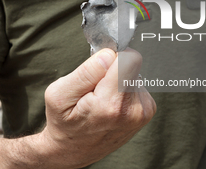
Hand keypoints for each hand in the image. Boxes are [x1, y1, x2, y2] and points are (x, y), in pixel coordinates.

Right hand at [43, 48, 155, 167]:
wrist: (73, 150)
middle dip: (112, 69)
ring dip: (117, 80)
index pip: (129, 59)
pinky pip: (137, 84)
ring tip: (101, 98)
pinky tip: (111, 103)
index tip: (98, 68)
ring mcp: (142, 113)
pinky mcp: (146, 112)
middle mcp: (133, 110)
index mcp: (111, 105)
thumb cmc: (64, 121)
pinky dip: (123, 89)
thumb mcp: (59, 94)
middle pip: (131, 65)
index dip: (111, 56)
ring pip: (134, 74)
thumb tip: (110, 54)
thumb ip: (85, 72)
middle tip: (95, 88)